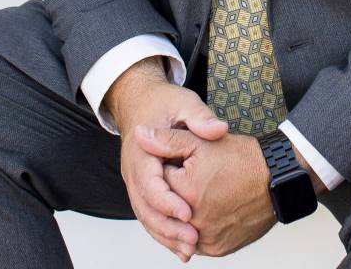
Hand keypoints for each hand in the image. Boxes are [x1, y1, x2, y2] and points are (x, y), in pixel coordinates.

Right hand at [105, 58, 229, 262]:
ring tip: (189, 249)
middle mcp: (133, 170)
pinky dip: (163, 231)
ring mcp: (135, 181)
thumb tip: (218, 130)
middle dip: (167, 227)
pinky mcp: (142, 188)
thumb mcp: (184, 102)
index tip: (189, 213)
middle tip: (192, 240)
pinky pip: (149, 214)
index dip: (168, 202)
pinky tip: (180, 244)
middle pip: (145, 207)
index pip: (149, 183)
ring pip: (145, 216)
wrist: (141, 101)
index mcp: (141, 150)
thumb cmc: (164, 103)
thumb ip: (200, 118)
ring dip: (165, 235)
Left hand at [136, 125, 276, 257]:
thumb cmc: (243, 159)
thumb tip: (140, 135)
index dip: (169, 168)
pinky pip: (195, 241)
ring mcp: (206, 238)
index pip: (158, 182)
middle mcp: (193, 222)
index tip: (184, 162)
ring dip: (181, 213)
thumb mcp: (201, 141)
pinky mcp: (217, 249)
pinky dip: (195, 228)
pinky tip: (205, 209)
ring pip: (179, 227)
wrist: (277, 180)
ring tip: (200, 192)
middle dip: (174, 192)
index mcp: (185, 193)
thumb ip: (166, 140)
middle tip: (196, 177)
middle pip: (167, 207)